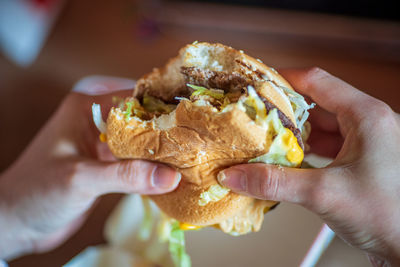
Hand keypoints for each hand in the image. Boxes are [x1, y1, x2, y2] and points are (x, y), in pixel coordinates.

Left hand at [0, 78, 180, 259]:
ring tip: (193, 154)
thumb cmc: (37, 193)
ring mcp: (102, 144)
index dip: (163, 105)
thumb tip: (171, 176)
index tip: (193, 115)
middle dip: (168, 128)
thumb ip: (125, 175)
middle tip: (199, 137)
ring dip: (162, 150)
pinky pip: (135, 160)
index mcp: (86, 108)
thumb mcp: (81, 179)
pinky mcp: (106, 165)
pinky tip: (173, 173)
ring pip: (140, 140)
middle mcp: (96, 121)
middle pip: (141, 118)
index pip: (133, 97)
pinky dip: (152, 167)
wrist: (16, 222)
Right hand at [218, 68, 399, 265]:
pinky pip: (329, 146)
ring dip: (295, 133)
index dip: (283, 79)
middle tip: (255, 117)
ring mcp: (367, 143)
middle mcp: (369, 122)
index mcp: (366, 115)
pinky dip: (307, 150)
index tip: (257, 84)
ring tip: (266, 139)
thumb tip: (234, 175)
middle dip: (285, 111)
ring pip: (323, 126)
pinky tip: (289, 160)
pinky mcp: (363, 162)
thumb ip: (275, 182)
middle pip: (317, 103)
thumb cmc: (387, 215)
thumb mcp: (324, 193)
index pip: (316, 81)